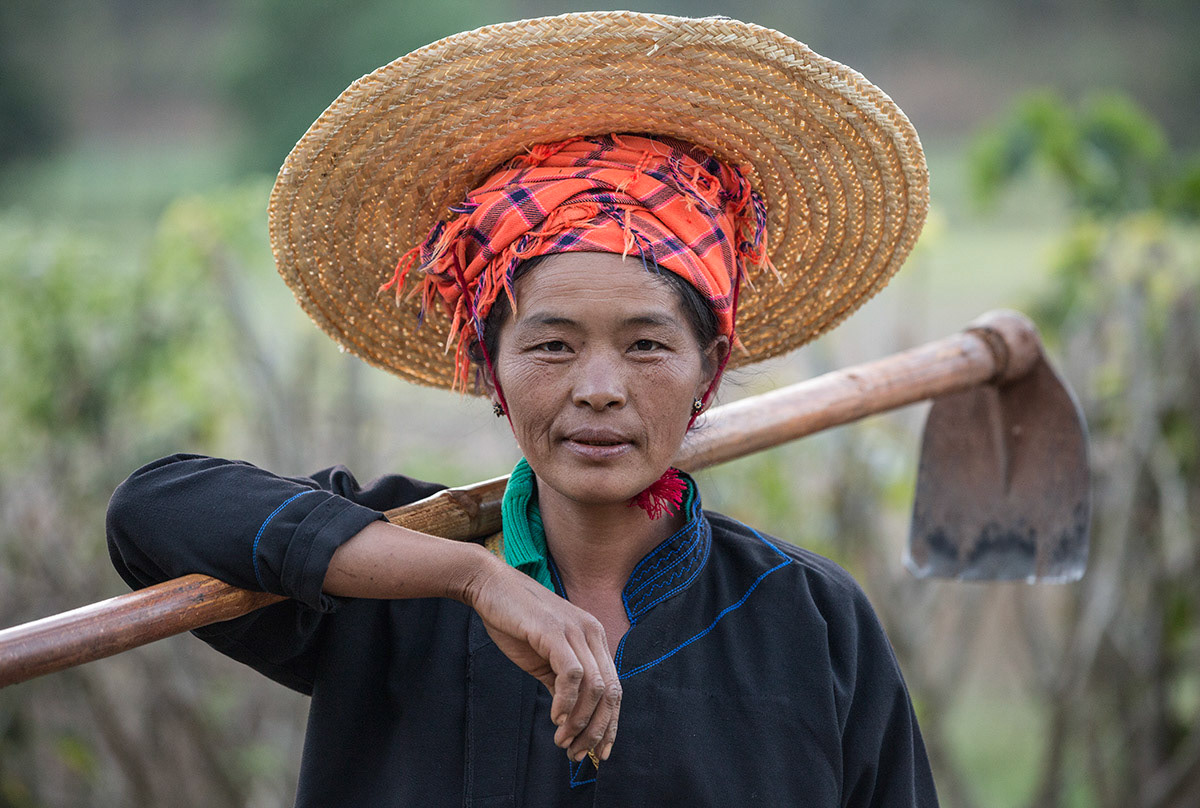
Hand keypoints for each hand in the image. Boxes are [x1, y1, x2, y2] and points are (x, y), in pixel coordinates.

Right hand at [465, 557, 621, 761]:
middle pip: (610, 691)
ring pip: (594, 686)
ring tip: (563, 741)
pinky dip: (566, 701)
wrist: (490, 587)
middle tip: (578, 753)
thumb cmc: (516, 622)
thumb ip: (562, 683)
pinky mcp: (554, 632)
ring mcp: (575, 630)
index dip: (610, 723)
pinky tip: (555, 717)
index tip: (600, 752)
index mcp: (594, 638)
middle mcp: (592, 633)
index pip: (614, 688)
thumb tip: (571, 717)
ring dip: (580, 721)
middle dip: (597, 730)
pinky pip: (571, 673)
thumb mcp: (544, 657)